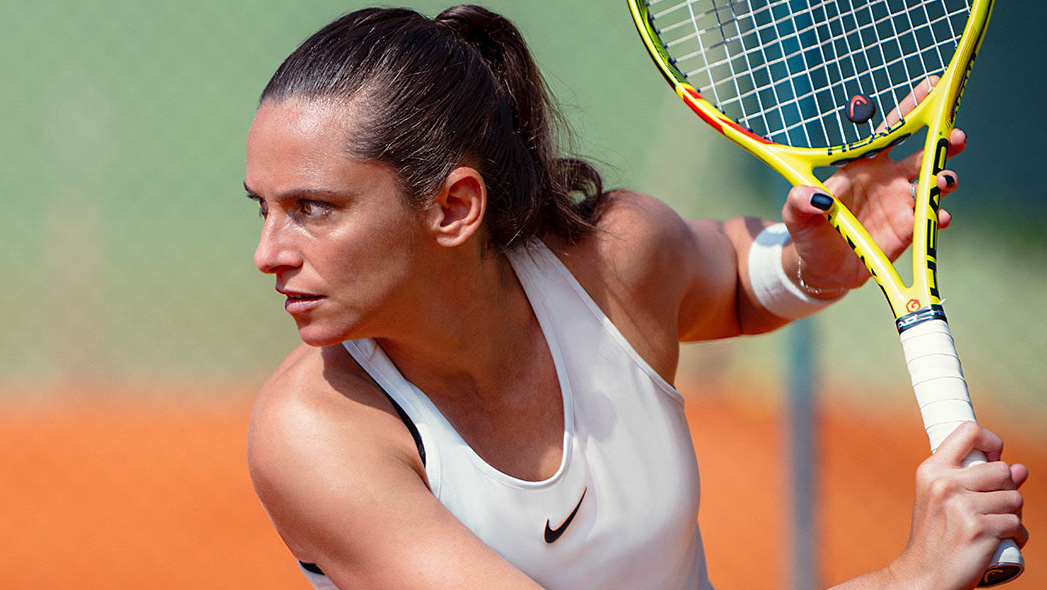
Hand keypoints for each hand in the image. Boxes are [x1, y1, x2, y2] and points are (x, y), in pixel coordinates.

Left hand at [781, 78, 965, 291]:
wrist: (822, 270)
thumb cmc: (809, 233)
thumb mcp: (796, 216)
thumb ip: (799, 203)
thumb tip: (812, 196)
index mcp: (862, 165)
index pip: (890, 131)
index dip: (910, 108)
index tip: (932, 85)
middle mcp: (888, 179)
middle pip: (923, 153)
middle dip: (943, 141)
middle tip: (957, 136)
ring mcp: (901, 204)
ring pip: (932, 184)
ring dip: (944, 179)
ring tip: (945, 181)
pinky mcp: (909, 230)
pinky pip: (930, 219)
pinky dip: (938, 216)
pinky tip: (939, 217)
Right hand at [887, 423, 1027, 589]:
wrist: (924, 575)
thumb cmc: (936, 537)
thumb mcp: (944, 501)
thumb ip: (979, 482)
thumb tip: (1021, 469)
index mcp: (932, 470)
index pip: (969, 432)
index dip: (992, 441)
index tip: (994, 459)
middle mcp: (944, 483)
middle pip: (1002, 470)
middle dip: (1007, 491)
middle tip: (991, 509)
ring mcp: (961, 506)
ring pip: (1015, 499)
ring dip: (1013, 516)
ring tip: (994, 528)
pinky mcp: (979, 529)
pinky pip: (1017, 524)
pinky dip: (1016, 536)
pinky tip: (1000, 542)